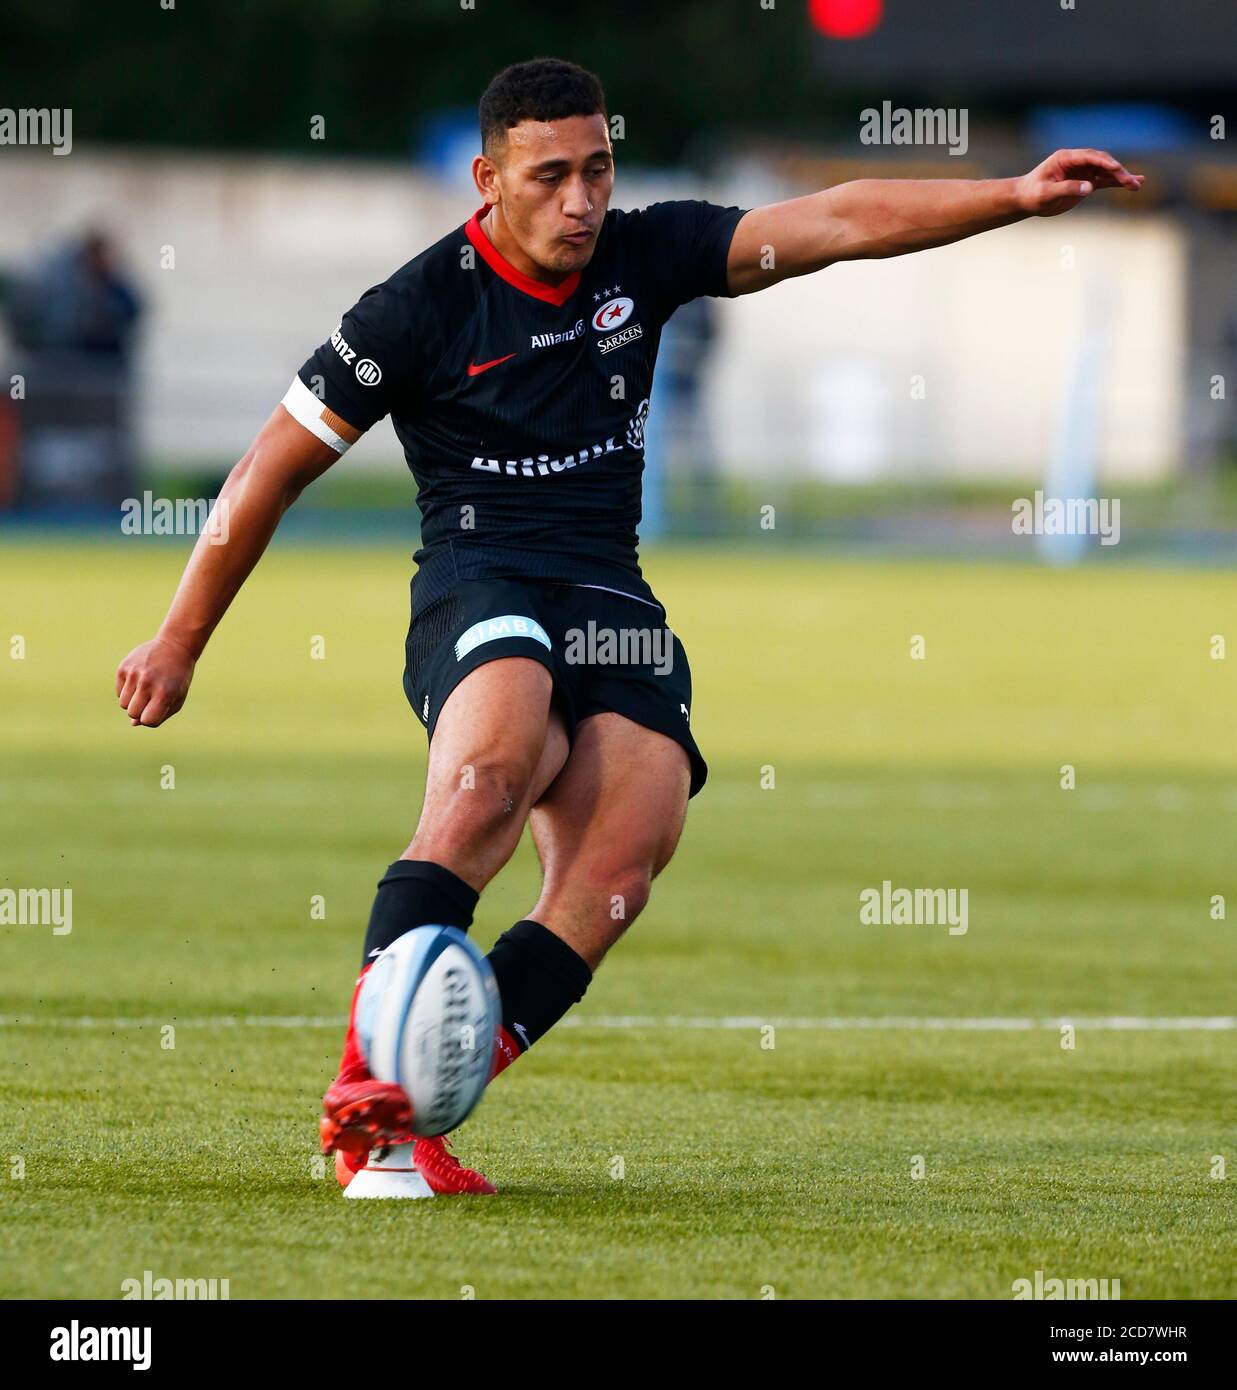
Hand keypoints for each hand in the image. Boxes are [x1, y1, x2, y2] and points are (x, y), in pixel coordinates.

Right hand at [115, 635, 195, 726]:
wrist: (174, 646)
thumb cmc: (178, 677)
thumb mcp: (177, 698)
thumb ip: (159, 715)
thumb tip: (133, 723)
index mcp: (164, 693)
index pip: (147, 720)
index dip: (151, 719)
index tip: (157, 710)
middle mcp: (147, 683)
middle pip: (132, 713)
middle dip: (140, 711)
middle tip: (152, 698)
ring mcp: (134, 673)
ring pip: (123, 704)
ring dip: (133, 701)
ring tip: (146, 688)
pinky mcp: (123, 667)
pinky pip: (118, 692)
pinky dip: (127, 691)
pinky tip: (139, 679)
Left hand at [1016, 148, 1143, 216]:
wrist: (1025, 200)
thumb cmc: (1032, 195)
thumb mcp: (1046, 193)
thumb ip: (1066, 189)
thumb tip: (1089, 187)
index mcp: (1066, 158)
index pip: (1089, 156)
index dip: (1104, 162)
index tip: (1116, 168)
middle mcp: (1077, 162)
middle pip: (1101, 163)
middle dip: (1117, 171)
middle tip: (1129, 181)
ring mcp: (1082, 171)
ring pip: (1106, 172)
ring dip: (1122, 177)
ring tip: (1137, 184)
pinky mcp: (1085, 182)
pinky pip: (1104, 181)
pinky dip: (1117, 183)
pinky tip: (1132, 185)